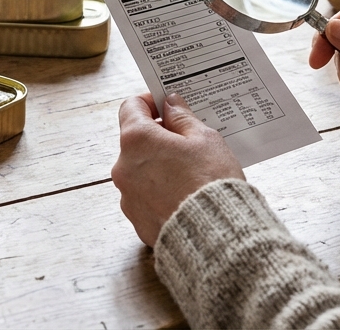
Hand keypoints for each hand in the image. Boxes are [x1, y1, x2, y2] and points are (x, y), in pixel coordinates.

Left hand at [112, 92, 244, 246]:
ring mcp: (128, 197)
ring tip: (192, 174)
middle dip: (160, 138)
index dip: (151, 102)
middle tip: (189, 142)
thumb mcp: (204, 139)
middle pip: (136, 142)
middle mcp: (123, 168)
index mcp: (137, 141)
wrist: (216, 237)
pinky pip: (147, 198)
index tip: (168, 107)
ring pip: (141, 171)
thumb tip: (170, 105)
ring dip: (160, 167)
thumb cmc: (211, 183)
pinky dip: (161, 193)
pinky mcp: (137, 221)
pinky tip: (186, 196)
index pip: (131, 107)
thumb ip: (182, 118)